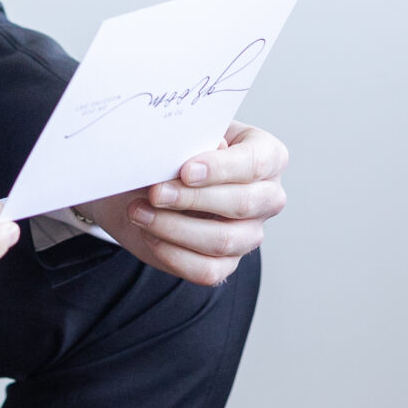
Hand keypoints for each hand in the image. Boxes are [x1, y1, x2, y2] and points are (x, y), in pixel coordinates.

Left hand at [85, 122, 287, 285]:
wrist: (149, 184)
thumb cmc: (176, 153)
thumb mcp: (184, 137)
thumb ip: (192, 141)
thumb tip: (195, 150)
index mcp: (267, 156)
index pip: (256, 163)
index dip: (221, 169)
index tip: (185, 170)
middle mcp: (267, 197)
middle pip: (243, 204)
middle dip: (193, 199)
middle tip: (156, 192)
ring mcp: (250, 233)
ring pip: (223, 240)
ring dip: (174, 227)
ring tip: (140, 211)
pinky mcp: (227, 263)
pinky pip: (207, 270)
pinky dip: (172, 254)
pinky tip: (149, 234)